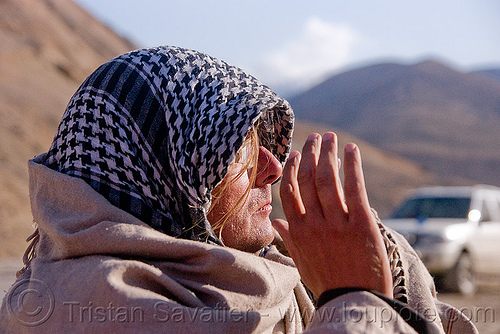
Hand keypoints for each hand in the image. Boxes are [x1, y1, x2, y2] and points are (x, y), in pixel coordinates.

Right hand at [272, 132, 392, 297]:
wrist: (354, 302)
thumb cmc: (328, 283)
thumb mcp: (302, 263)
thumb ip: (289, 239)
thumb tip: (275, 222)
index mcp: (298, 232)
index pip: (289, 193)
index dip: (292, 170)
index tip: (296, 155)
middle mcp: (314, 224)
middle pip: (308, 180)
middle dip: (311, 154)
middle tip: (315, 138)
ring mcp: (336, 224)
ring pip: (328, 180)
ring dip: (328, 154)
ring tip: (331, 138)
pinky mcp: (361, 224)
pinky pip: (354, 188)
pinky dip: (352, 166)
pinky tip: (351, 150)